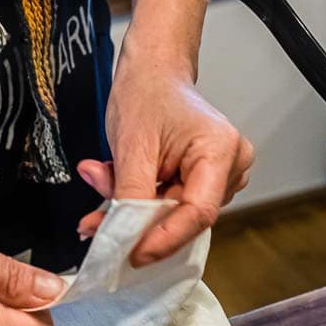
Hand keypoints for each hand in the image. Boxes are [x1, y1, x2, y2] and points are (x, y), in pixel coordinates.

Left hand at [77, 45, 253, 265]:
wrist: (153, 71)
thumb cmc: (148, 92)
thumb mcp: (132, 145)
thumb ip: (129, 195)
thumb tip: (119, 238)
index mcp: (221, 150)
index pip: (198, 212)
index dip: (164, 239)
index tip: (132, 254)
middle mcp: (231, 166)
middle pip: (185, 218)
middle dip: (138, 223)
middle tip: (94, 221)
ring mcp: (221, 176)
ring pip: (174, 216)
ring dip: (134, 209)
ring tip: (104, 179)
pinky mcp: (204, 182)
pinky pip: (171, 207)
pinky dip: (140, 201)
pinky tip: (117, 181)